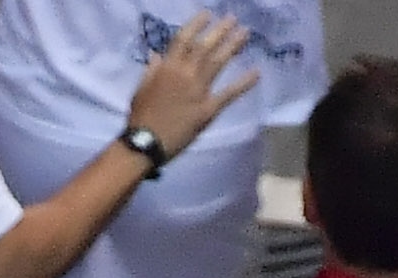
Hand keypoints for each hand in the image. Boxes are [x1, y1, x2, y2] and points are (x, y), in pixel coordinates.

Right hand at [124, 9, 256, 152]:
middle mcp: (185, 74)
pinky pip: (228, 94)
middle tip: (233, 18)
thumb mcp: (141, 89)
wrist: (146, 143)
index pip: (184, 38)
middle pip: (205, 46)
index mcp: (167, 67)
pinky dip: (243, 83)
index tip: (207, 15)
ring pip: (217, 62)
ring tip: (245, 33)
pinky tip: (256, 73)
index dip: (196, 24)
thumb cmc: (140, 117)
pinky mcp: (208, 109)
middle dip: (220, 30)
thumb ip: (151, 71)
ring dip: (232, 45)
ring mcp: (198, 91)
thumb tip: (157, 55)